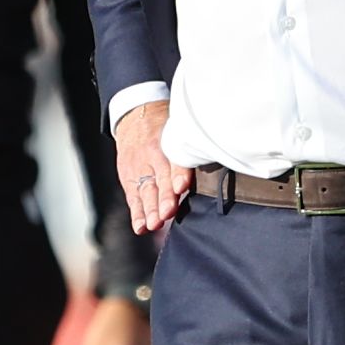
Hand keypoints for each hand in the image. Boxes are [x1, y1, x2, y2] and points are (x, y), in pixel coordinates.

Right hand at [115, 99, 190, 236]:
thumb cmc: (164, 126)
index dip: (177, 174)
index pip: (174, 159)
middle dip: (163, 198)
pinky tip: (141, 227)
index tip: (181, 187)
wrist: (134, 116)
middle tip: (168, 213)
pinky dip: (137, 214)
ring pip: (145, 191)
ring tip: (154, 224)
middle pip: (158, 179)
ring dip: (150, 209)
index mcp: (166, 141)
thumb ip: (191, 145)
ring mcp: (137, 168)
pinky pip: (133, 198)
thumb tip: (216, 158)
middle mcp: (150, 156)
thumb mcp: (178, 126)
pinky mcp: (128, 178)